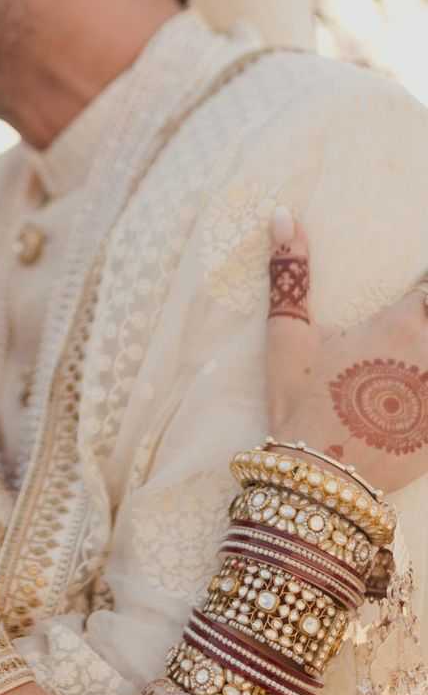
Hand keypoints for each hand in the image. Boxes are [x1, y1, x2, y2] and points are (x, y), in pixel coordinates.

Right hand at [266, 207, 427, 494]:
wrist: (319, 479)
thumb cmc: (301, 404)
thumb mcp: (288, 338)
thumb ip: (289, 275)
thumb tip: (282, 215)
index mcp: (399, 326)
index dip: (423, 292)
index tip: (412, 298)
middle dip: (426, 319)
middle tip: (402, 341)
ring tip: (407, 368)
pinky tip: (417, 396)